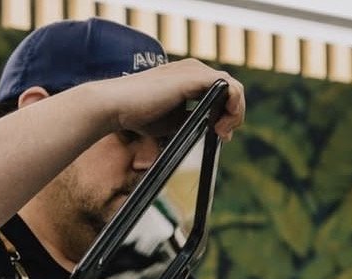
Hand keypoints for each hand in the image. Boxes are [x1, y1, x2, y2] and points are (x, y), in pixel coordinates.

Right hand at [93, 58, 245, 141]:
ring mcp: (194, 71)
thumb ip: (192, 120)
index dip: (227, 113)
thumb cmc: (138, 114)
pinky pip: (229, 87)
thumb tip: (213, 129)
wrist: (117, 105)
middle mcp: (193, 69)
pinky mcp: (194, 77)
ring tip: (223, 132)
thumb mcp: (174, 120)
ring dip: (235, 112)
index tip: (220, 134)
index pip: (221, 91)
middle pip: (230, 89)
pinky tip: (225, 121)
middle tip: (223, 136)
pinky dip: (233, 104)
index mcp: (188, 77)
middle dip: (233, 115)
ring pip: (233, 87)